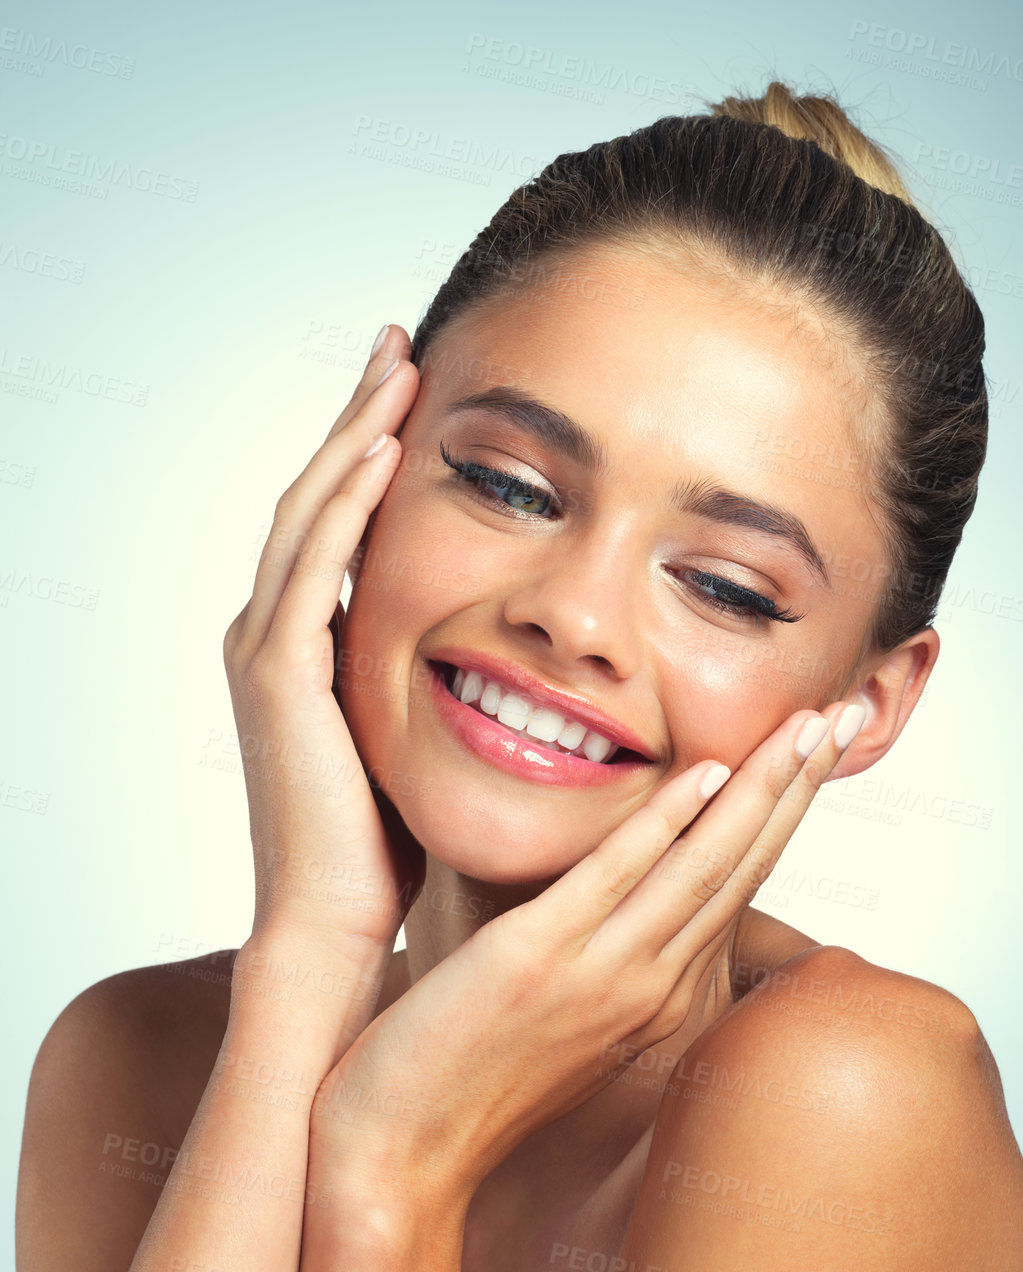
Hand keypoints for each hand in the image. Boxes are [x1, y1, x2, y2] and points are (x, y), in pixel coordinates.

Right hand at [223, 325, 425, 992]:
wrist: (334, 929)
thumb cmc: (387, 851)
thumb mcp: (417, 741)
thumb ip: (436, 683)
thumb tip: (505, 655)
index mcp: (309, 649)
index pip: (341, 525)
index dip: (373, 453)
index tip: (420, 393)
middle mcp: (275, 636)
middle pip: (319, 498)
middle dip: (358, 416)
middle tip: (399, 342)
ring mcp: (268, 652)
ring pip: (310, 513)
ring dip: (351, 433)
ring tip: (396, 364)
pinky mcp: (279, 676)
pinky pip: (312, 566)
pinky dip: (343, 503)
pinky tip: (381, 447)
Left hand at [309, 699, 866, 1201]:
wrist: (401, 1157)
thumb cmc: (463, 1077)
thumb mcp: (559, 1009)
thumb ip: (597, 946)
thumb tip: (607, 882)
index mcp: (658, 992)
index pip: (737, 883)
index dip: (782, 811)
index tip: (810, 748)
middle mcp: (650, 985)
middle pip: (743, 866)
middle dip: (797, 786)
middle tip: (840, 713)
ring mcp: (601, 975)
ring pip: (705, 867)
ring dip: (762, 790)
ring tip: (806, 727)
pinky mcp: (538, 962)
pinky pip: (616, 879)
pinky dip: (667, 824)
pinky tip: (705, 773)